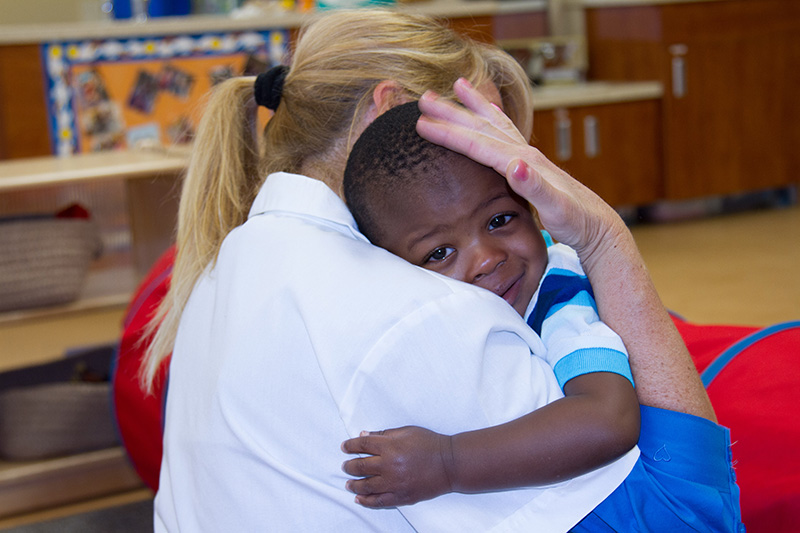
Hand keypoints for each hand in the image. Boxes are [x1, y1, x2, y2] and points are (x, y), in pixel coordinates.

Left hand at [341, 426, 454, 507]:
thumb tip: (364, 435)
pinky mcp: (401, 496)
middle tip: (345, 466)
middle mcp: (389, 464)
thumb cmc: (430, 443)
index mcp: (390, 445)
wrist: (450, 464)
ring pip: (366, 485)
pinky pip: (378, 501)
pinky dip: (366, 500)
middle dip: (349, 466)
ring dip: (354, 484)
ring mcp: (394, 482)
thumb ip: (384, 434)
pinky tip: (359, 498)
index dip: (350, 446)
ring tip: (348, 483)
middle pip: (360, 465)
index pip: (362, 445)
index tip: (344, 447)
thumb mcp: (407, 431)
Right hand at [416, 79, 628, 265]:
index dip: (449, 134)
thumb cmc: (576, 221)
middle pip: (482, 127)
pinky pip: (505, 133)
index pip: (479, 144)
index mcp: (524, 163)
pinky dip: (492, 118)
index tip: (422, 124)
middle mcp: (525, 153)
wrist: (597, 225)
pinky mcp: (531, 163)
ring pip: (494, 124)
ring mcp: (528, 156)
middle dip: (452, 113)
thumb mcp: (556, 210)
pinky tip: (487, 115)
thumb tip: (515, 165)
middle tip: (424, 98)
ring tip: (457, 86)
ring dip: (472, 106)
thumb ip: (535, 187)